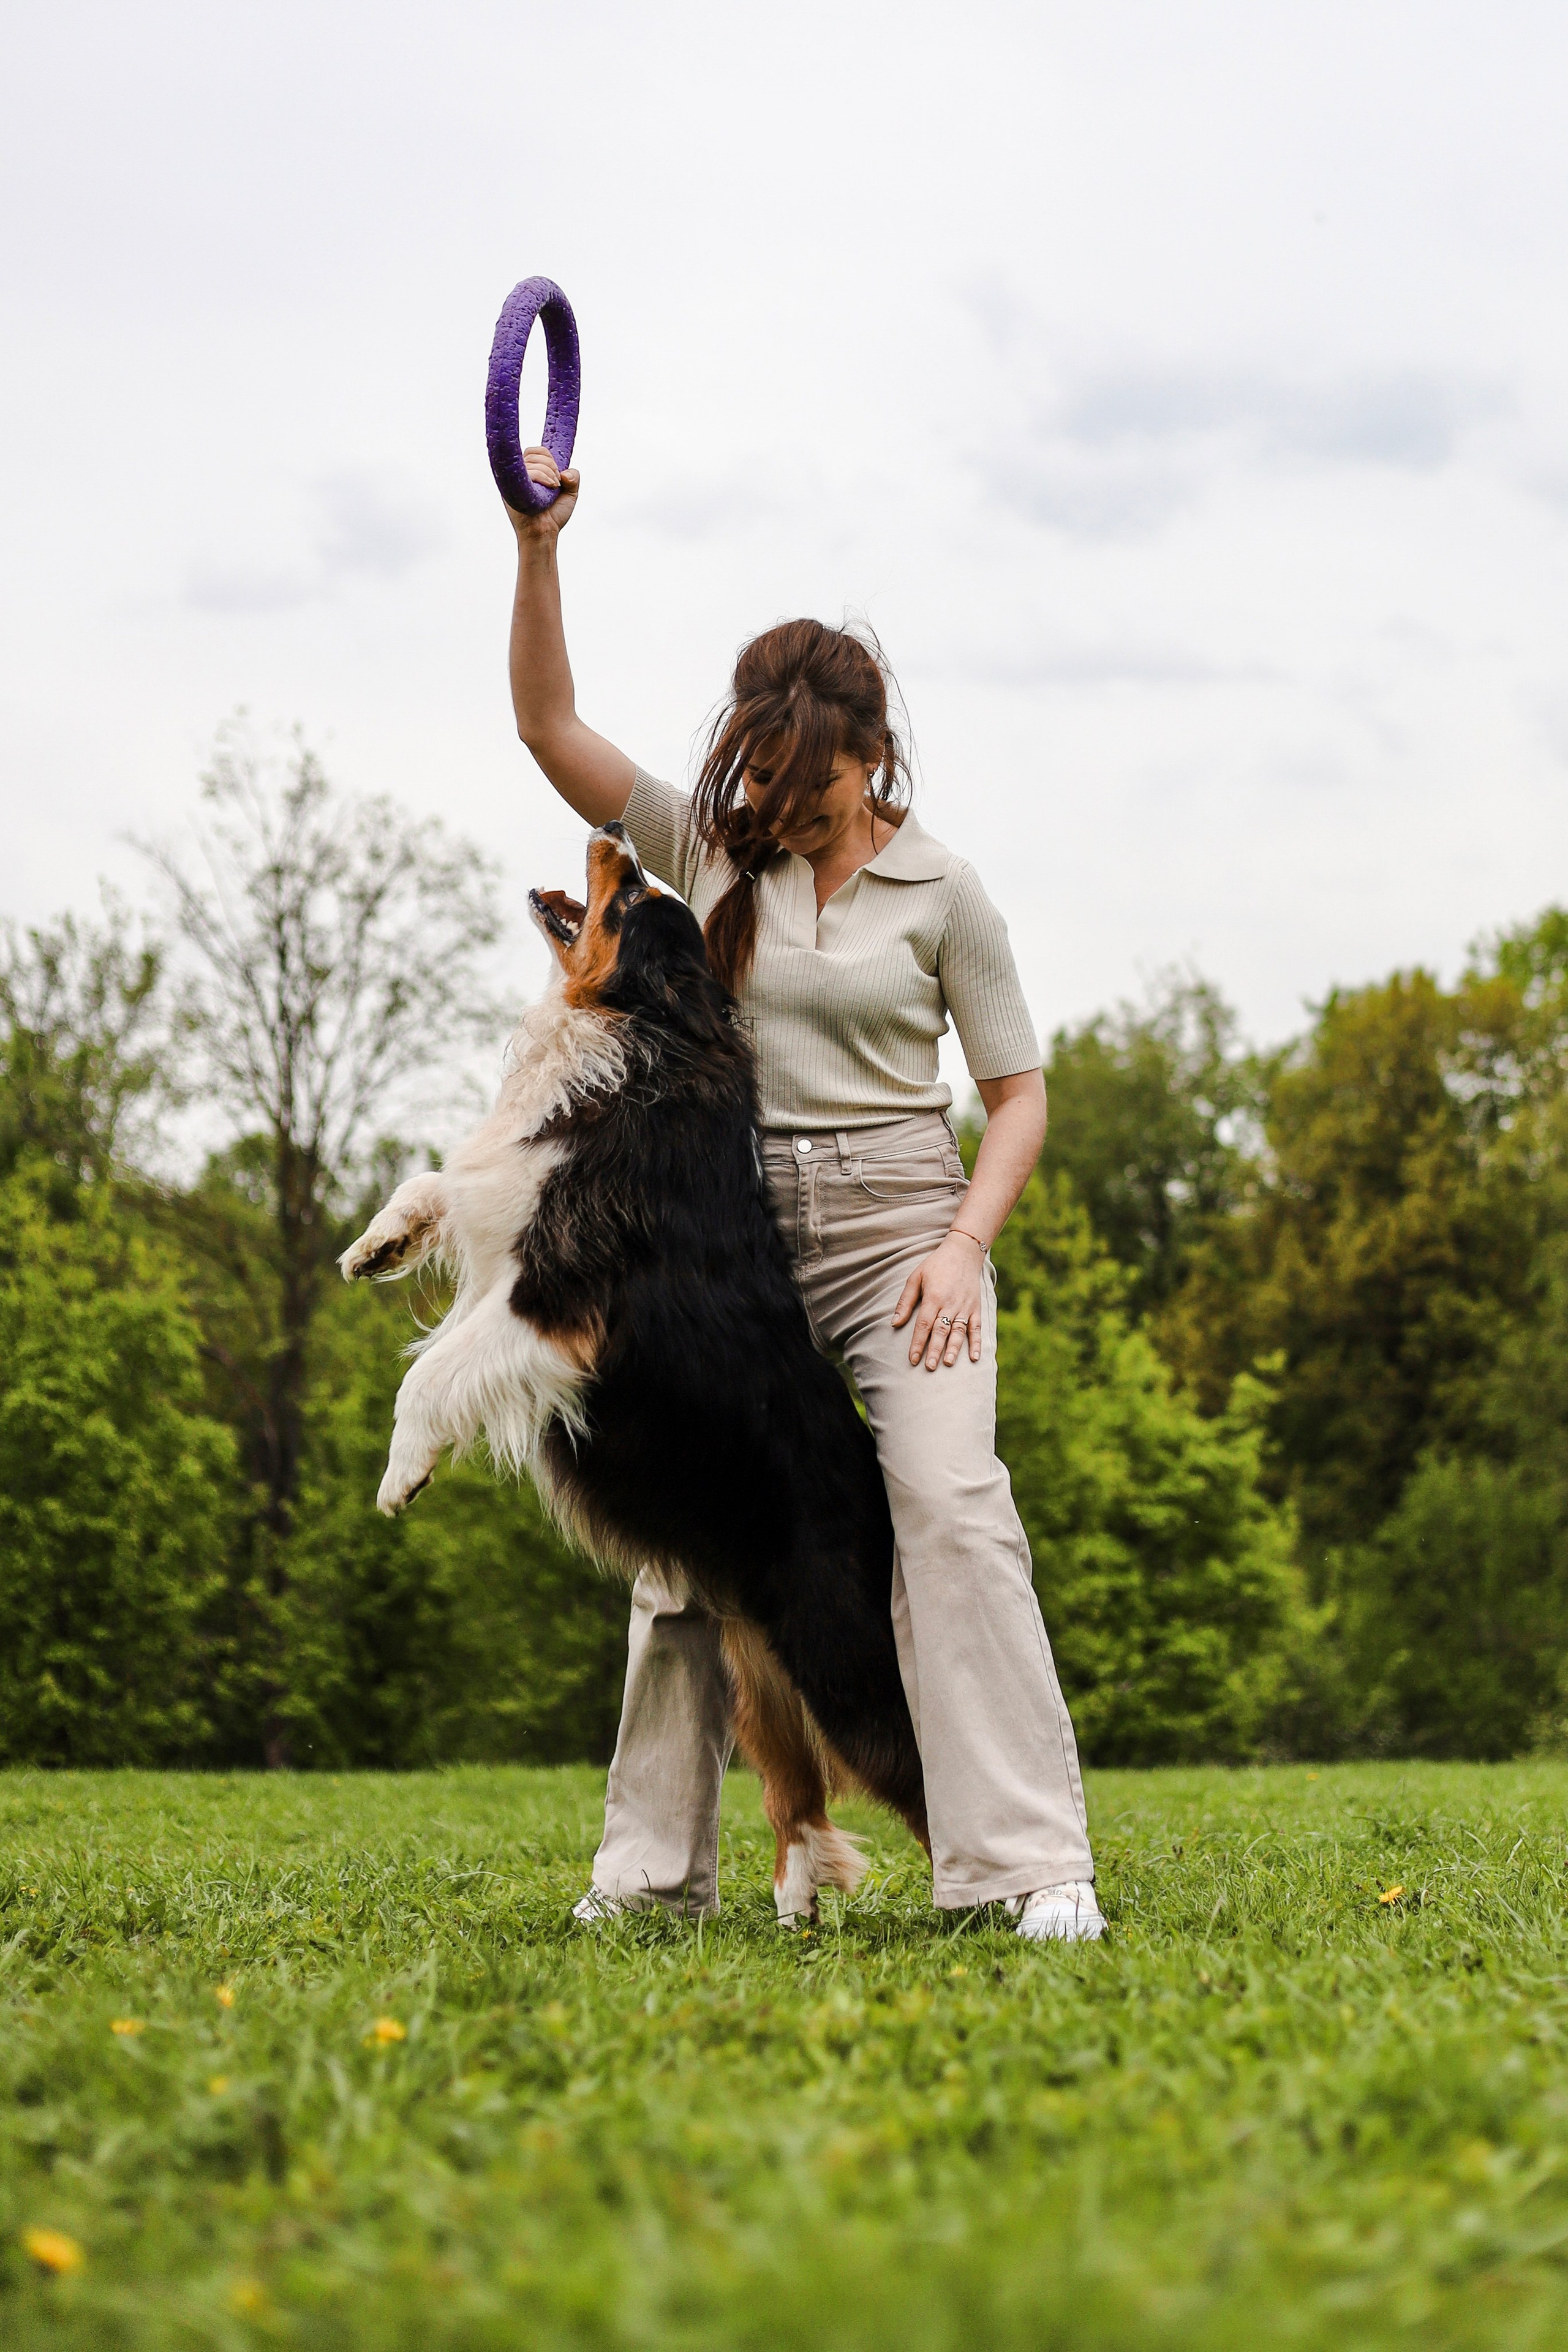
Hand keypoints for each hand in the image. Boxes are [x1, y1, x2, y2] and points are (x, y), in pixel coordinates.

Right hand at [505, 447, 579, 537]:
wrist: (544, 534)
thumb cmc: (554, 516)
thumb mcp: (570, 494)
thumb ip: (573, 478)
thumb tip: (565, 473)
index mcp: (531, 473)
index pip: (535, 452)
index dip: (549, 457)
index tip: (559, 474)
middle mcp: (520, 475)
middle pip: (532, 453)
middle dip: (551, 464)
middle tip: (557, 483)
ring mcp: (514, 481)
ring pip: (531, 461)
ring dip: (548, 471)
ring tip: (554, 487)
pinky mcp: (511, 488)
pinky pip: (528, 471)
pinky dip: (542, 475)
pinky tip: (551, 486)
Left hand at [891, 1232, 984, 1370]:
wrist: (963, 1252)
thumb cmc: (935, 1265)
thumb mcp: (915, 1278)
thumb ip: (906, 1302)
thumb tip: (894, 1323)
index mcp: (933, 1297)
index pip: (924, 1324)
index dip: (918, 1343)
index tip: (913, 1359)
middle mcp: (950, 1304)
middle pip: (941, 1331)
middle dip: (934, 1350)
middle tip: (929, 1367)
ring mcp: (965, 1306)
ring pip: (959, 1331)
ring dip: (954, 1348)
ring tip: (948, 1363)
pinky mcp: (976, 1307)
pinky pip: (976, 1327)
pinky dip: (976, 1343)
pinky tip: (974, 1357)